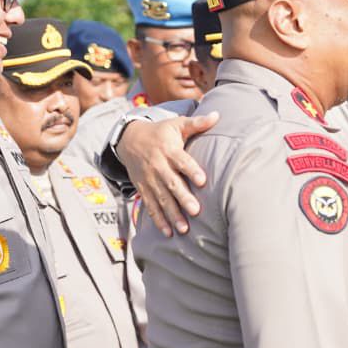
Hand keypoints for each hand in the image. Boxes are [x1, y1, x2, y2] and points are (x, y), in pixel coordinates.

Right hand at [117, 112, 217, 235]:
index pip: (182, 161)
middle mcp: (158, 166)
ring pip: (161, 199)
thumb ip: (197, 123)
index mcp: (169, 150)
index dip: (191, 170)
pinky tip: (168, 233)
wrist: (129, 139)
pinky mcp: (143, 188)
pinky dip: (158, 220)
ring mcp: (149, 179)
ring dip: (172, 215)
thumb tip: (218, 115)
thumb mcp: (176, 125)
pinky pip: (150, 206)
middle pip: (171, 184)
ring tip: (184, 229)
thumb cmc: (160, 133)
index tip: (203, 180)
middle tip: (195, 211)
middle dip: (182, 198)